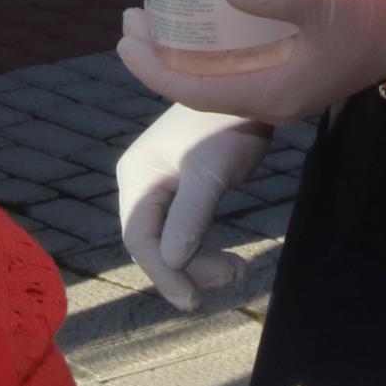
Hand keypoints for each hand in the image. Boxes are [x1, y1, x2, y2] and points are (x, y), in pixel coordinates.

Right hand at [115, 106, 271, 311]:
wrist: (248, 84)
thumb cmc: (227, 125)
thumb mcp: (210, 172)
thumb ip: (189, 216)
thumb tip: (172, 264)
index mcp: (137, 176)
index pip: (141, 239)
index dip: (164, 275)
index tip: (193, 301)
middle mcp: (140, 181)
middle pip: (154, 244)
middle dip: (190, 268)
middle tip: (235, 276)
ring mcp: (159, 183)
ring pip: (171, 240)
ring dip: (201, 261)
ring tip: (240, 269)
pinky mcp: (181, 185)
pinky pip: (183, 229)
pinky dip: (204, 247)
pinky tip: (230, 258)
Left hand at [118, 0, 385, 124]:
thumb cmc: (372, 17)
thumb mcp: (324, 2)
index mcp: (270, 95)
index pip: (194, 91)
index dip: (153, 69)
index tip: (127, 39)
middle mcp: (270, 94)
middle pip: (198, 81)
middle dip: (160, 53)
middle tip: (133, 16)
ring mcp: (281, 77)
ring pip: (215, 67)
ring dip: (183, 43)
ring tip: (157, 7)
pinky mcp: (291, 57)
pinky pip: (237, 53)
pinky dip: (212, 34)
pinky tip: (206, 2)